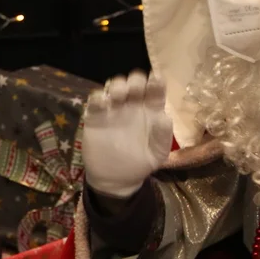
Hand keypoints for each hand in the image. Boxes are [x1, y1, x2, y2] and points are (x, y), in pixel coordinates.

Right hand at [83, 71, 173, 198]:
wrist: (115, 178)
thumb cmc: (140, 162)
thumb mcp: (157, 154)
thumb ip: (162, 136)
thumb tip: (164, 117)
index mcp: (151, 111)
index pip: (155, 90)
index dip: (156, 82)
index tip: (156, 81)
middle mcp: (133, 105)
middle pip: (134, 82)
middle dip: (135, 81)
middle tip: (134, 89)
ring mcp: (113, 108)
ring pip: (114, 85)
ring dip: (117, 85)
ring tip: (118, 96)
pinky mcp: (95, 116)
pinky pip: (95, 100)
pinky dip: (98, 97)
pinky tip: (102, 103)